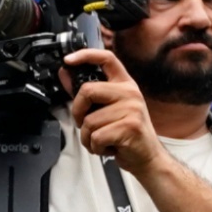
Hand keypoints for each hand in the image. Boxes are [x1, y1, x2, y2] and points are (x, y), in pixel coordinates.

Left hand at [63, 49, 164, 175]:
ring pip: (89, 121)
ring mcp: (132, 109)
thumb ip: (86, 92)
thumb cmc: (124, 133)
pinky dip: (95, 147)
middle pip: (87, 91)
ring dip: (88, 137)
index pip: (107, 58)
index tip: (68, 59)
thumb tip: (65, 73)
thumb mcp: (106, 109)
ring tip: (102, 139)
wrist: (147, 157)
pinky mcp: (130, 127)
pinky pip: (96, 137)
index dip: (85, 55)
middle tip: (84, 124)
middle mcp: (130, 93)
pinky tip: (108, 147)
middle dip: (77, 112)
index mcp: (124, 85)